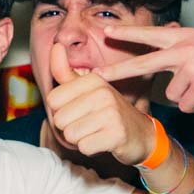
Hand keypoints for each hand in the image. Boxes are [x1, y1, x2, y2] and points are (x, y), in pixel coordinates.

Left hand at [41, 41, 159, 165]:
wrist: (140, 134)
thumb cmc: (109, 112)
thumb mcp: (88, 89)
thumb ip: (66, 72)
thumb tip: (55, 45)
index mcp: (93, 80)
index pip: (52, 100)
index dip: (62, 110)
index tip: (80, 109)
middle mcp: (103, 93)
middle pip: (59, 119)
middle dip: (70, 127)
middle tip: (89, 123)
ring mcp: (111, 113)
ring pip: (70, 135)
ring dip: (80, 138)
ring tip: (96, 131)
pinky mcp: (116, 135)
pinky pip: (84, 147)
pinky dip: (90, 148)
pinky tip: (102, 141)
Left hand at [93, 24, 193, 112]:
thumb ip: (185, 53)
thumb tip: (170, 75)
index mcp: (185, 38)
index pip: (150, 34)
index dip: (127, 33)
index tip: (105, 32)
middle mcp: (183, 50)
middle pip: (142, 64)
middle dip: (117, 72)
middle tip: (95, 78)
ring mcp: (191, 68)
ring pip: (173, 95)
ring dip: (189, 96)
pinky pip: (188, 106)